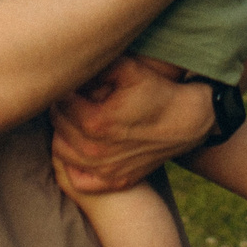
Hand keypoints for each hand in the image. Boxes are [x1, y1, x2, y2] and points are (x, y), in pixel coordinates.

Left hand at [49, 57, 215, 191]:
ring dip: (63, 134)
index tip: (70, 82)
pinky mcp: (116, 181)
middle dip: (60, 110)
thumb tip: (72, 65)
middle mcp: (97, 151)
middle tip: (70, 98)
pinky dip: (72, 165)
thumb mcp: (129, 68)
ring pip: (62, 153)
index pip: (60, 105)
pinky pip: (78, 179)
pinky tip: (80, 148)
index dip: (61, 90)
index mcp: (96, 122)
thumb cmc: (157, 91)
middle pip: (58, 128)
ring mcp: (106, 170)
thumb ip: (97, 65)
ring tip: (74, 119)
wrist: (188, 120)